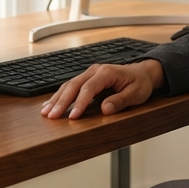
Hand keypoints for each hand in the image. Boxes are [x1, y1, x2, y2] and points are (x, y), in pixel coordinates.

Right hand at [40, 59, 165, 119]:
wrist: (143, 73)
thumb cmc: (140, 83)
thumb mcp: (136, 93)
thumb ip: (120, 101)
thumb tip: (105, 109)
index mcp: (107, 72)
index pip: (89, 88)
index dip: (80, 103)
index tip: (73, 117)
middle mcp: (95, 70)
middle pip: (74, 85)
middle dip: (62, 101)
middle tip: (52, 116)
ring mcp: (90, 73)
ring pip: (69, 85)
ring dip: (57, 99)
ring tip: (46, 112)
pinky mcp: (87, 79)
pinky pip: (71, 86)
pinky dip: (60, 95)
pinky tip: (50, 104)